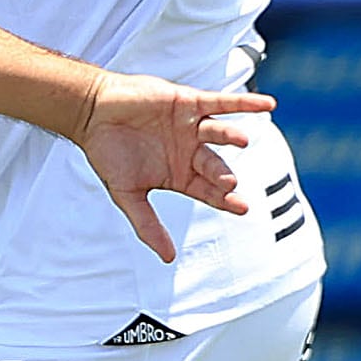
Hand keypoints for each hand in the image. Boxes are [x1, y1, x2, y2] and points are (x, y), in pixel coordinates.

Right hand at [78, 72, 272, 261]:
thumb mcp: (127, 194)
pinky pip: (221, 102)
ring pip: (219, 134)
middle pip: (214, 165)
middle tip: (229, 182)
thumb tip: (168, 258)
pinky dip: (245, 103)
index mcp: (180, 175)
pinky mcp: (188, 102)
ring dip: (231, 137)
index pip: (210, 192)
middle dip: (222, 174)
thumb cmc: (107, 153)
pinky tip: (268, 104)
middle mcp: (190, 152)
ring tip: (242, 141)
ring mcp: (191, 127)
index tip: (242, 209)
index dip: (225, 200)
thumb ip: (148, 225)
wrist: (91, 114)